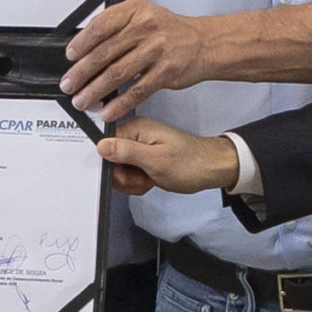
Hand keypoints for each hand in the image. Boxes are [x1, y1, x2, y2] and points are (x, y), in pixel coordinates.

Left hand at [61, 0, 209, 120]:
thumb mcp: (142, 15)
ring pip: (118, 73)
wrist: (203, 43)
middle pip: (105, 52)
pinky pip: (137, 90)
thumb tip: (84, 46)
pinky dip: (120, 103)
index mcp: (135, 10)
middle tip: (69, 84)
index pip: (101, 25)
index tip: (70, 57)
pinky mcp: (166, 71)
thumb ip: (116, 26)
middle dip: (82, 72)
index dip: (82, 43)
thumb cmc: (168, 31)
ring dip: (96, 90)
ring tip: (83, 100)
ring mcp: (157, 49)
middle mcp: (145, 27)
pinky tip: (109, 110)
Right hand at [95, 117, 240, 196]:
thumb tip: (100, 146)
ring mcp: (139, 148)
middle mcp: (135, 135)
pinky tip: (151, 181)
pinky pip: (129, 175)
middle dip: (124, 176)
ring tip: (150, 178)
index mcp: (135, 128)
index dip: (112, 164)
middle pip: (110, 161)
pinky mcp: (143, 160)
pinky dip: (139, 183)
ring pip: (119, 172)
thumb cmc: (190, 163)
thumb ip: (126, 152)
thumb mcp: (156, 160)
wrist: (212, 169)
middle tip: (143, 177)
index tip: (126, 173)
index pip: (104, 145)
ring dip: (133, 181)